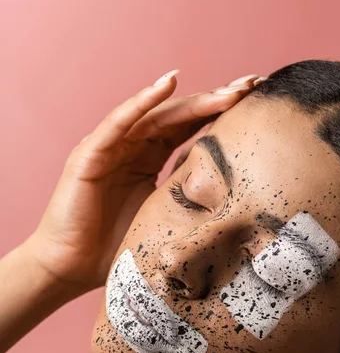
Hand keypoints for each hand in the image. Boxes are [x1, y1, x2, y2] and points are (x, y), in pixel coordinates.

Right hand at [24, 71, 259, 295]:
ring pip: (156, 114)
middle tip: (253, 84)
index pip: (189, 129)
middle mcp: (132, 146)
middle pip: (179, 116)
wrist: (71, 268)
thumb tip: (233, 191)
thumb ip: (186, 193)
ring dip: (193, 99)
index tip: (256, 101)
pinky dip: (142, 102)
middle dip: (217, 99)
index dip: (220, 113)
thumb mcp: (164, 214)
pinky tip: (168, 84)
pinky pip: (119, 123)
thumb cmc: (116, 247)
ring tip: (229, 89)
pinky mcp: (90, 154)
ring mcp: (111, 147)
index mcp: (149, 159)